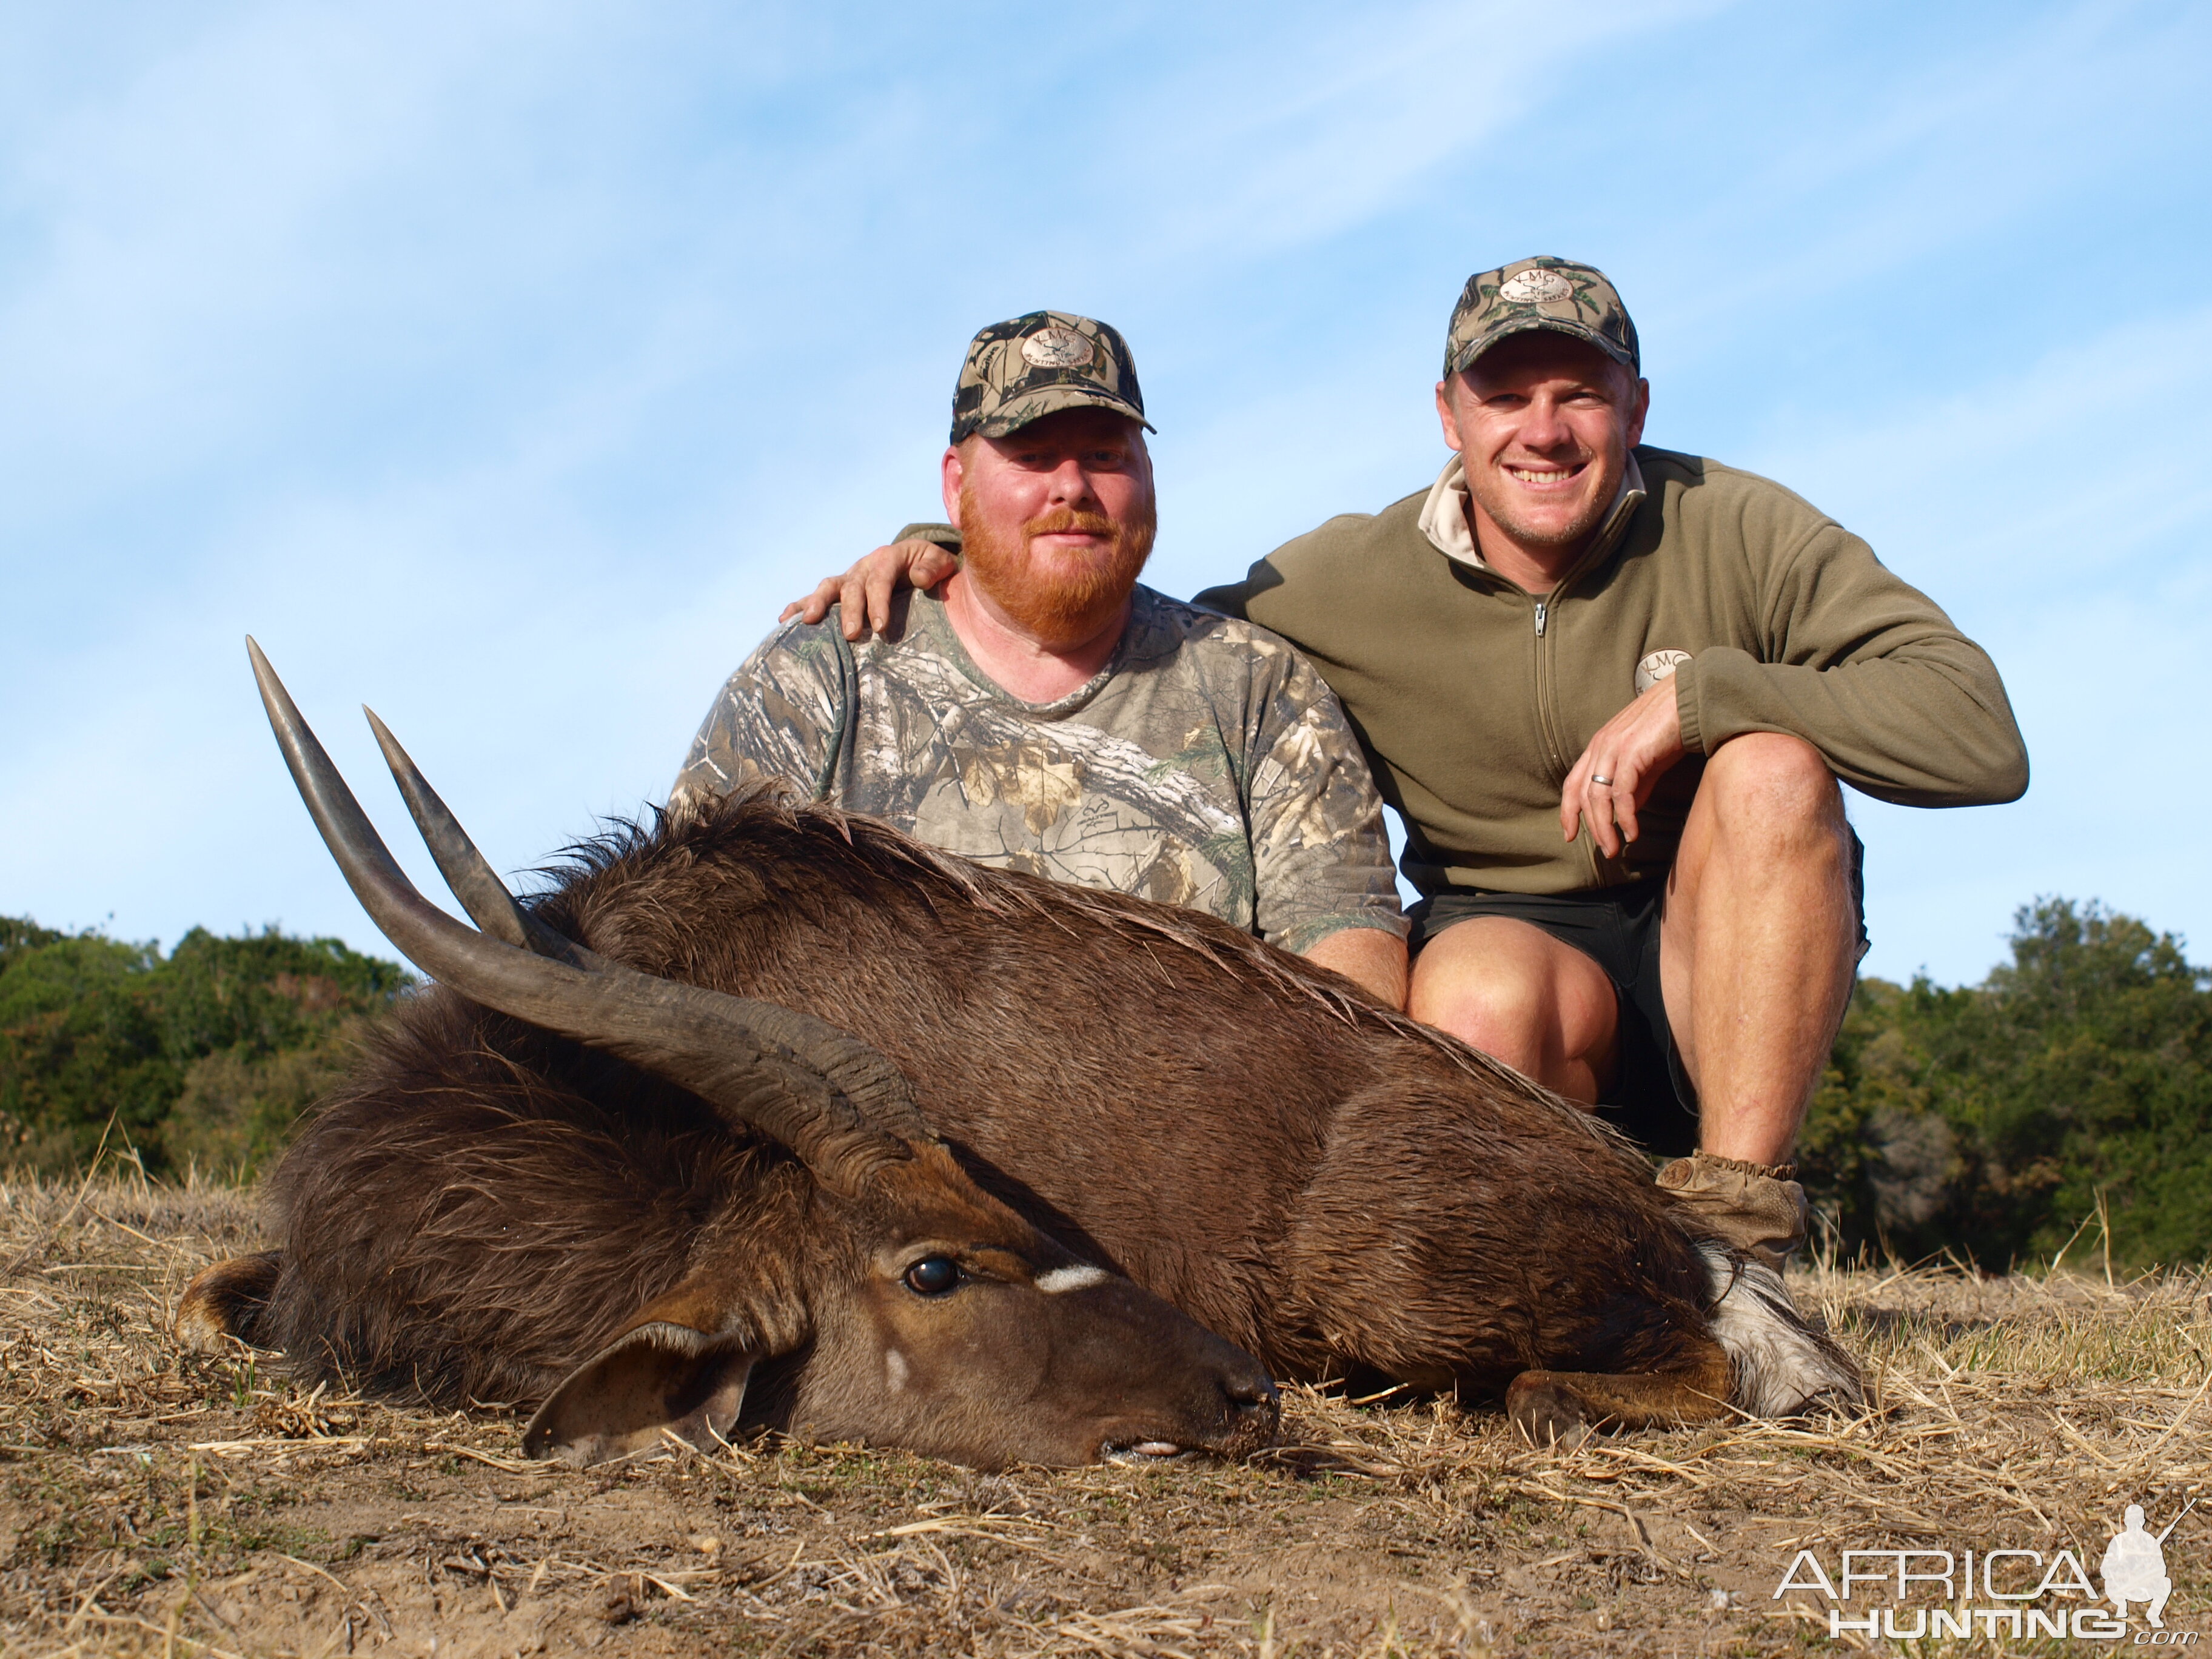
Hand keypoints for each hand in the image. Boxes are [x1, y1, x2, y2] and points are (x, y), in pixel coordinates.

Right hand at [779, 540, 961, 641]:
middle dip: (850, 610)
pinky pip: (816, 595)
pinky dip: (799, 604)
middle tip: (852, 634)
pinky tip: (784, 619)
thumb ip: (933, 568)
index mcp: (888, 557)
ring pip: (829, 587)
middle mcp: (864, 565)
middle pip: (853, 586)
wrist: (919, 561)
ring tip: (808, 621)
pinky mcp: (839, 588)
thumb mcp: (939, 562)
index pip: (881, 579)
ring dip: (817, 603)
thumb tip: (919, 578)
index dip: (879, 601)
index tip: (882, 626)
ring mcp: (849, 577)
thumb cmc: (931, 567)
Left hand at [1559, 675, 1687, 857]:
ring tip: (1615, 847)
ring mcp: (1614, 747)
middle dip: (1590, 827)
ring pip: (1598, 796)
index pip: (1573, 783)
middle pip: (1582, 794)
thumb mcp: (1646, 761)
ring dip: (1605, 827)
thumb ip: (1634, 786)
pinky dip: (1625, 817)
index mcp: (1599, 746)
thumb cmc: (1670, 728)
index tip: (1570, 834)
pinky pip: (1622, 792)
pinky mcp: (1632, 751)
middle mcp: (1601, 746)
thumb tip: (1626, 813)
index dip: (1568, 811)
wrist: (1692, 700)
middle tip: (1605, 850)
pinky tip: (1633, 832)